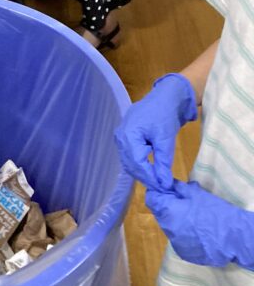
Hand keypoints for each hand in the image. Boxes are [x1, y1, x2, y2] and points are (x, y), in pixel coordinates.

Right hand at [114, 74, 196, 190]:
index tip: (165, 188)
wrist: (165, 97)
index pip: (137, 164)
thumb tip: (164, 184)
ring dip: (143, 172)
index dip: (151, 178)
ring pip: (130, 162)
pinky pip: (131, 156)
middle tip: (163, 187)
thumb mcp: (165, 139)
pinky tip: (152, 169)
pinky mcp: (126, 137)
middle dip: (146, 177)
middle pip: (131, 164)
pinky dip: (141, 164)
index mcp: (128, 135)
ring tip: (159, 180)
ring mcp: (121, 137)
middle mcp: (120, 137)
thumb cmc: (164, 114)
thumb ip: (163, 163)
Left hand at [145, 181, 253, 268]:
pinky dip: (183, 234)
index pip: (151, 199)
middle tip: (181, 202)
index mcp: (168, 212)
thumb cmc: (215, 212)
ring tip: (191, 218)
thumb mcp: (197, 194)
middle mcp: (167, 229)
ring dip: (175, 221)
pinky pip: (178, 240)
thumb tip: (168, 183)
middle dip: (167, 207)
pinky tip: (197, 231)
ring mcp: (175, 244)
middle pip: (160, 214)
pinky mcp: (184, 254)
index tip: (165, 190)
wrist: (233, 238)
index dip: (157, 192)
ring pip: (169, 228)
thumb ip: (178, 188)